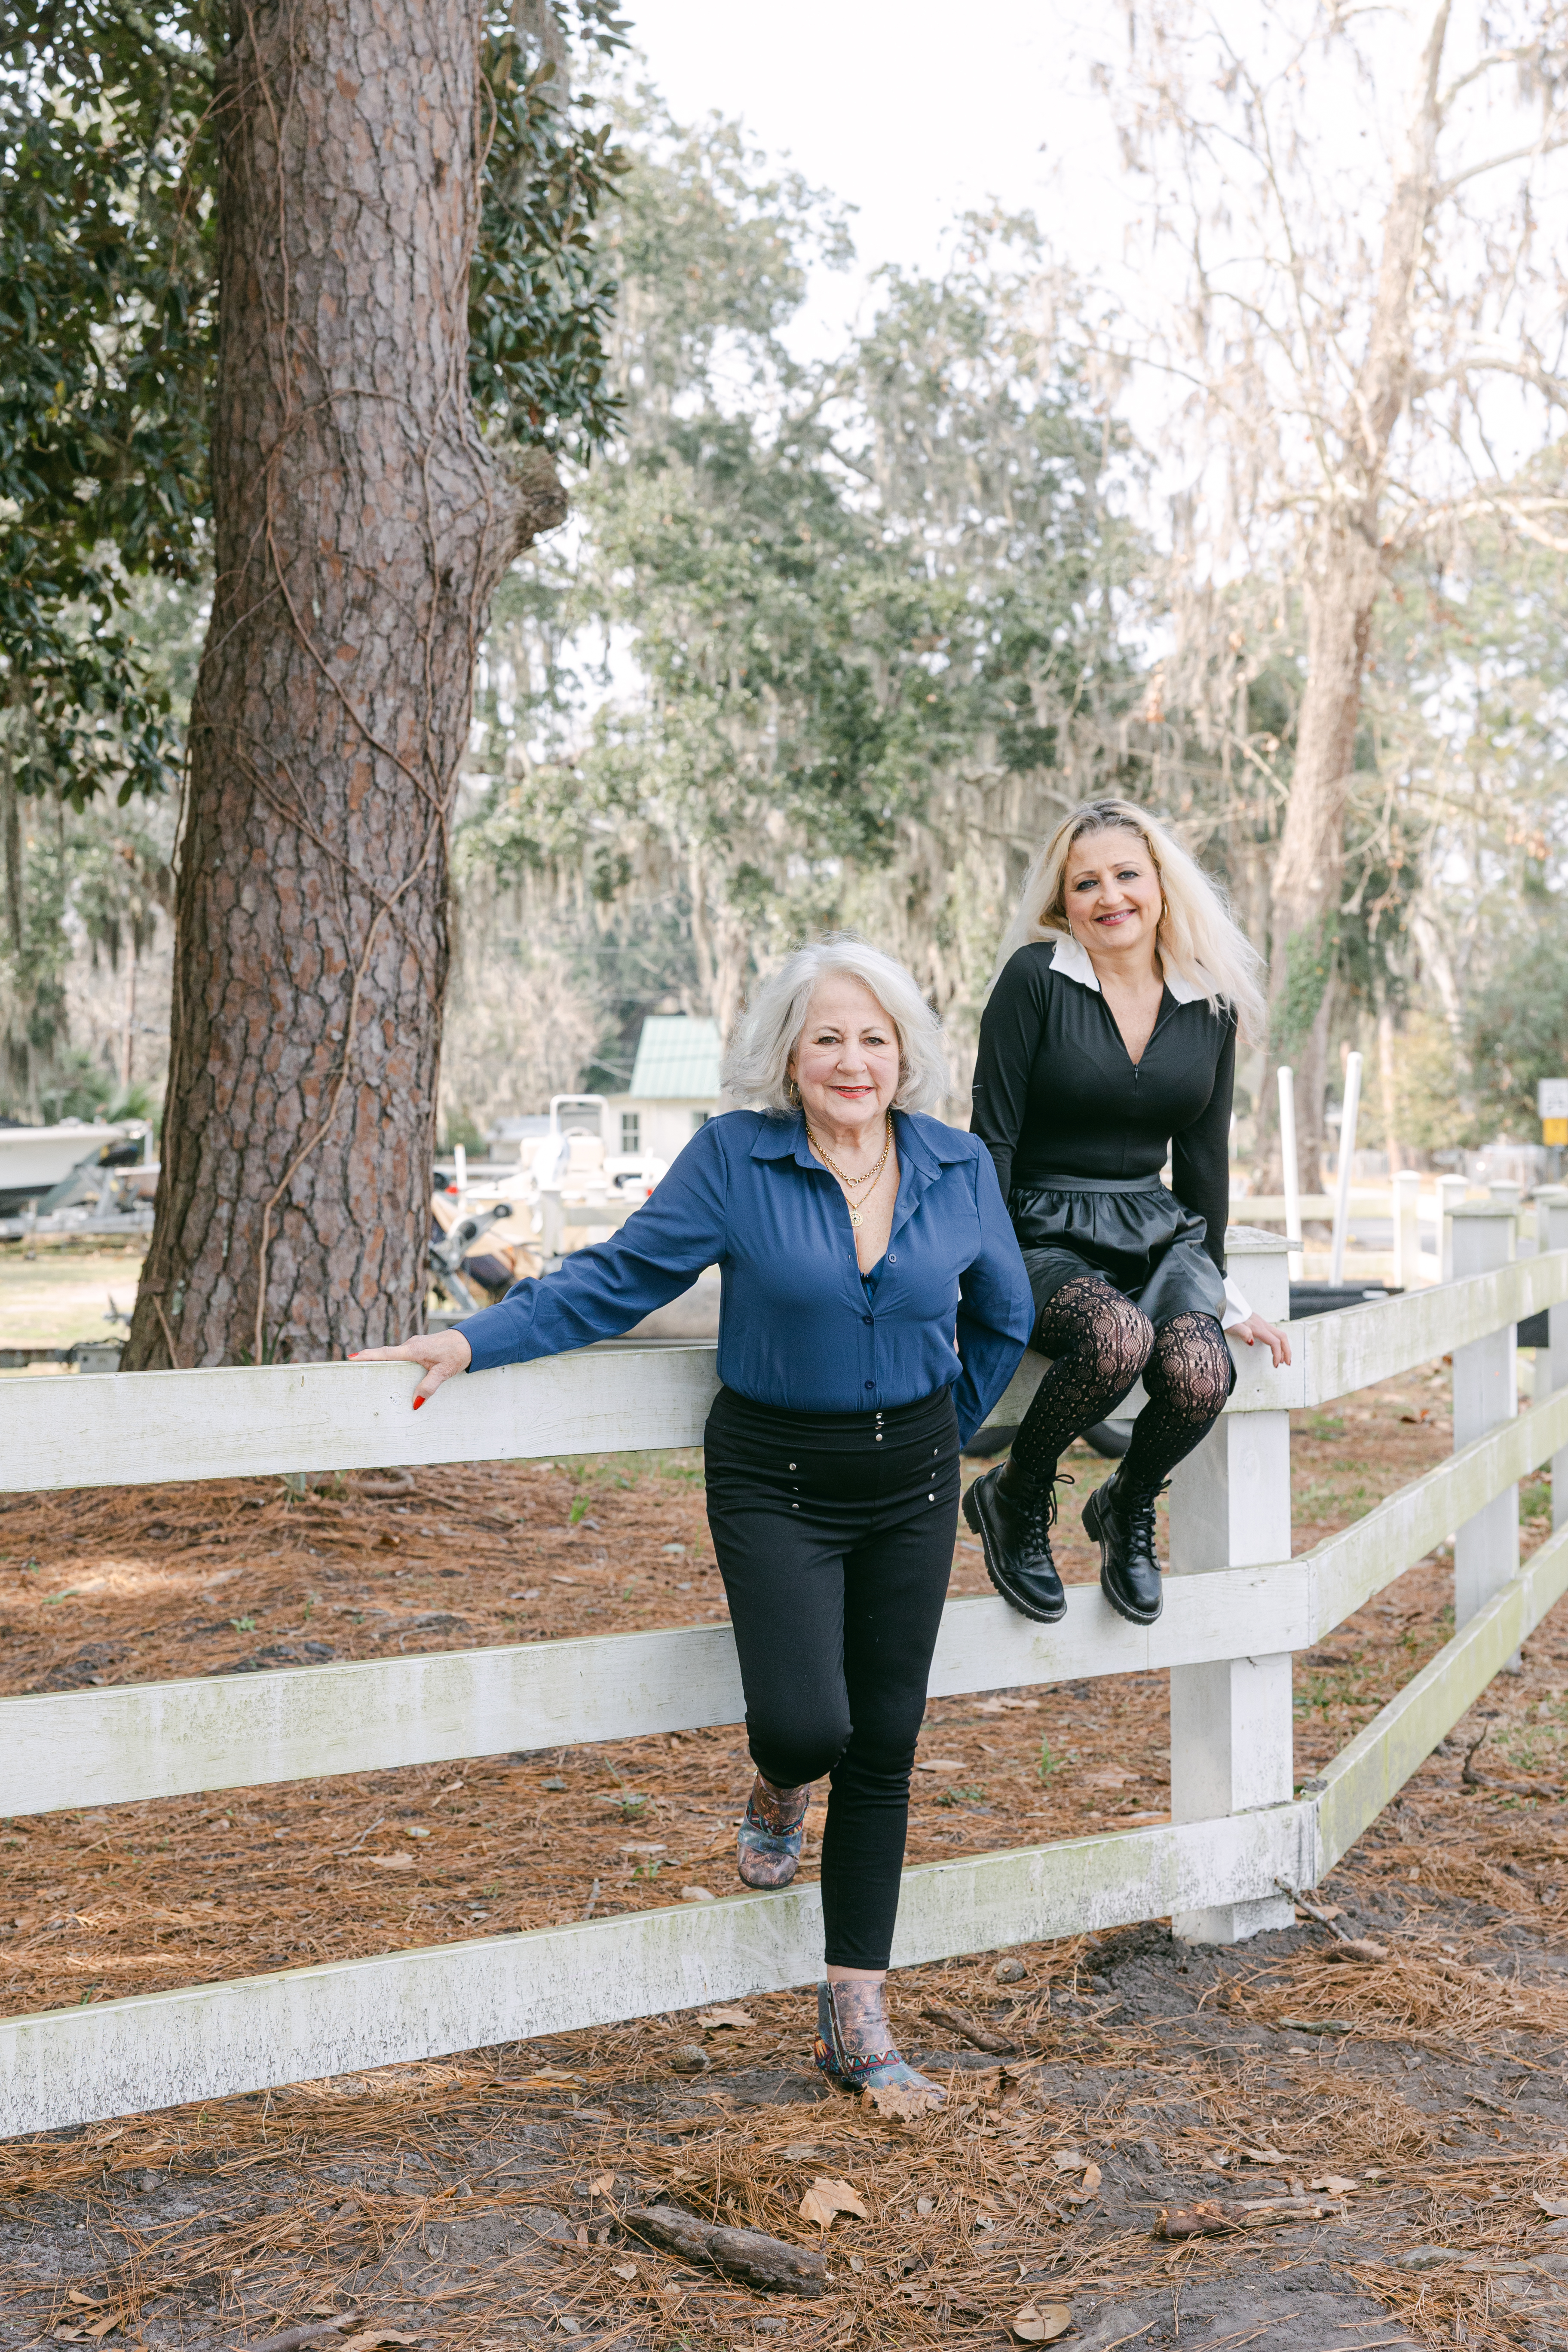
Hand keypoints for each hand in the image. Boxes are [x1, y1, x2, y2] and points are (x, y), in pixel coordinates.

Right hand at [351, 1328, 472, 1407]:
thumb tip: (415, 1403)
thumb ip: (428, 1387)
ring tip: (373, 1377)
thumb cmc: (456, 1354)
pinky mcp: (419, 1347)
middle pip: (386, 1355)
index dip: (368, 1356)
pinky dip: (397, 1364)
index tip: (351, 1358)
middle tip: (355, 1370)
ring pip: (396, 1356)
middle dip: (371, 1362)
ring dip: (386, 1364)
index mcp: (413, 1350)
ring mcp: (414, 1345)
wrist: (469, 1341)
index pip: (385, 1353)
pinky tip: (397, 1374)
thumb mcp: (443, 1373)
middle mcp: (411, 1345)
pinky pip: (404, 1356)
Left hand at [1230, 1312, 1290, 1367]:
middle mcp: (1263, 1325)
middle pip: (1282, 1337)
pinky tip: (1275, 1348)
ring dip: (1284, 1347)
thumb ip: (1242, 1332)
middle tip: (1287, 1364)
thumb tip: (1251, 1342)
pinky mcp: (1259, 1323)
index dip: (1277, 1354)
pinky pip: (1274, 1333)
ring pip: (1279, 1335)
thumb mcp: (1232, 1326)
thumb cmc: (1227, 1317)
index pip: (1275, 1342)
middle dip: (1287, 1351)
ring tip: (1283, 1359)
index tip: (1275, 1365)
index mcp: (1258, 1328)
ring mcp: (1262, 1323)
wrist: (1224, 1304)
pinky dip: (1278, 1342)